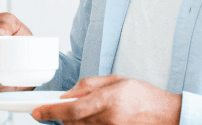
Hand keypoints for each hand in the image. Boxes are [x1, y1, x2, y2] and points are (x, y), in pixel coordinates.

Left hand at [32, 75, 181, 124]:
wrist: (165, 115)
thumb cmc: (142, 96)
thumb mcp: (114, 80)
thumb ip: (87, 85)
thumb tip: (66, 95)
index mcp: (108, 101)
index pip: (72, 110)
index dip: (51, 112)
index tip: (36, 112)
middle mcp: (108, 120)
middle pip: (72, 123)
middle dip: (62, 116)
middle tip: (63, 108)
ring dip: (74, 122)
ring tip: (90, 111)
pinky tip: (93, 120)